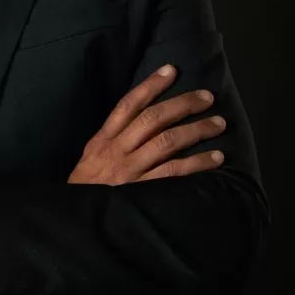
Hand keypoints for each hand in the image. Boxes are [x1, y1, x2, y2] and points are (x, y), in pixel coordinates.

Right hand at [68, 64, 226, 184]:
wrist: (75, 224)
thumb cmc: (85, 192)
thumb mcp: (89, 160)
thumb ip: (111, 142)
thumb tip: (137, 122)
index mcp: (103, 140)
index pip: (128, 105)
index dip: (150, 85)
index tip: (171, 70)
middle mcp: (117, 151)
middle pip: (153, 118)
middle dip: (182, 104)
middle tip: (207, 97)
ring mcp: (131, 171)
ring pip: (167, 142)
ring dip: (196, 130)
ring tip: (219, 123)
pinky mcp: (143, 193)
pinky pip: (175, 173)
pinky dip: (197, 163)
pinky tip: (215, 158)